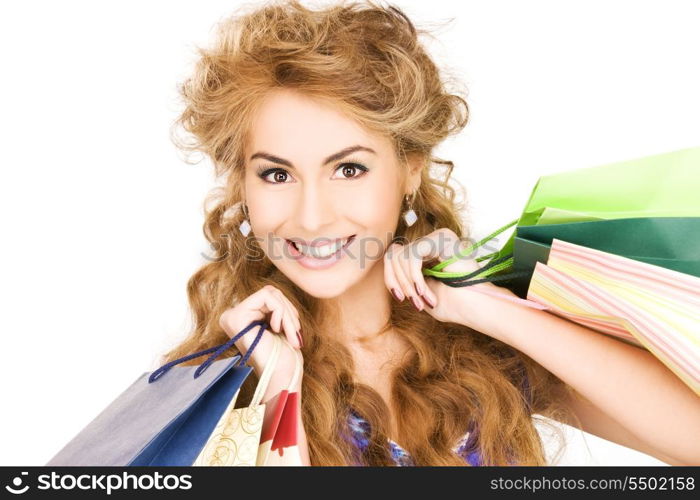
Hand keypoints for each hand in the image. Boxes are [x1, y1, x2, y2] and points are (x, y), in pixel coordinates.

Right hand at [218, 285, 302, 393]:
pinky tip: (277, 330)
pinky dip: (281, 312)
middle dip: (289, 310)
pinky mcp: (237, 317)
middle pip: (270, 292)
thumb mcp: (278, 324)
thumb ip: (273, 307)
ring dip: (288, 314)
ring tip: (292, 334)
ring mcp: (232, 316)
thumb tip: (273, 291)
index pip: (268, 295)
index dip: (286, 308)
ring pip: (271, 293)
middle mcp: (232, 316)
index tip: (294, 329)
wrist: (282, 376)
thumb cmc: (283, 355)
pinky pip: (267, 297)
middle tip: (296, 333)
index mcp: (241, 318)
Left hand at [383, 228, 517, 331]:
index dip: (392, 278)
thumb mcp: (420, 291)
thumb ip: (404, 277)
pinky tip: (427, 293)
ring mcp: (437, 237)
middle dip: (399, 283)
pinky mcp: (441, 239)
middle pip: (393, 255)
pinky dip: (416, 279)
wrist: (478, 308)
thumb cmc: (453, 304)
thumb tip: (390, 257)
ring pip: (401, 257)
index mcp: (426, 252)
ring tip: (424, 301)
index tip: (401, 298)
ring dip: (409, 285)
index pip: (394, 257)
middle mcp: (431, 241)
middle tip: (414, 302)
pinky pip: (413, 256)